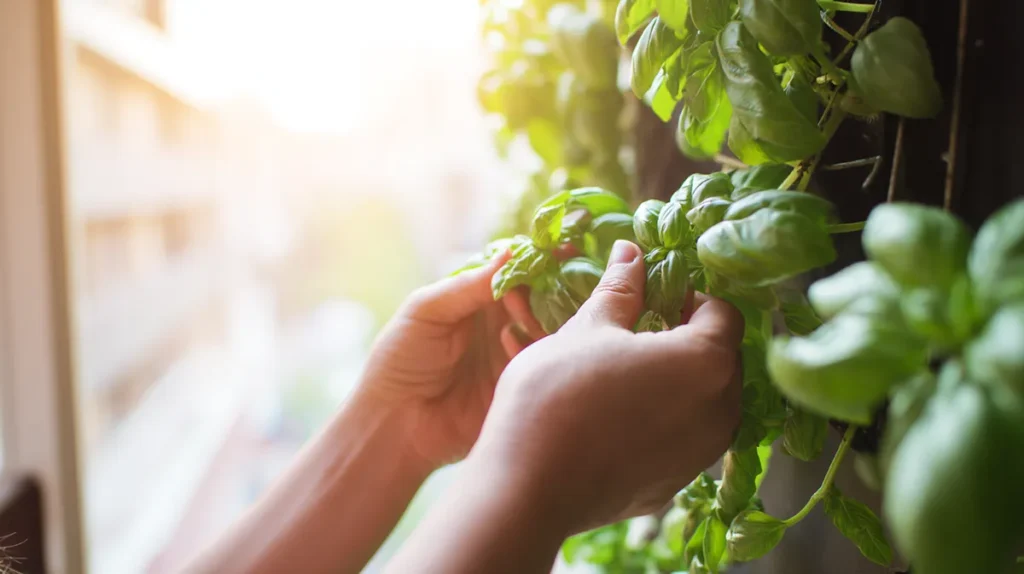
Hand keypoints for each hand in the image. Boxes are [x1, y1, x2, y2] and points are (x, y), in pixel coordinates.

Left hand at [358, 253, 546, 468]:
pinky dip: (533, 349)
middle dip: (546, 290)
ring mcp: (513, 357)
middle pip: (542, 300)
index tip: (560, 252)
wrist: (393, 422)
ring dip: (540, 318)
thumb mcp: (426, 310)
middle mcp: (502, 325)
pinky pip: (543, 365)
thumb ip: (468, 285)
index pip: (519, 274)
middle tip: (531, 293)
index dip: (539, 262)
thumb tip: (511, 252)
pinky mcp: (519, 388)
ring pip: (549, 330)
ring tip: (519, 319)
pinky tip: (510, 346)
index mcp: (478, 301)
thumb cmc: (399, 360)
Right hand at [472, 240, 743, 532]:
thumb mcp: (587, 329)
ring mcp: (700, 456)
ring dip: (679, 382)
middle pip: (722, 360)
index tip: (654, 297)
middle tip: (638, 332)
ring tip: (627, 375)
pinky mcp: (674, 485)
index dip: (690, 296)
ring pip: (706, 403)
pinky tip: (618, 419)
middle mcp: (719, 412)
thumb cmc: (558, 393)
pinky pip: (683, 441)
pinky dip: (664, 423)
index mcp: (706, 362)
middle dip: (688, 339)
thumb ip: (621, 289)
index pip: (724, 313)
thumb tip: (632, 251)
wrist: (527, 487)